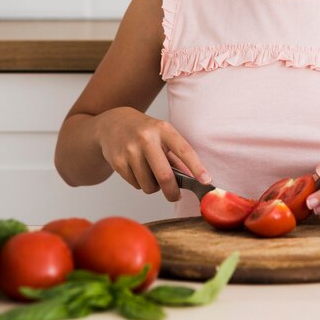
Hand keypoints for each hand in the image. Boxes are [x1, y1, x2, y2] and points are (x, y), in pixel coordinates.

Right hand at [96, 107, 210, 201]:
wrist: (113, 123)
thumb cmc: (145, 131)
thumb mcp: (163, 135)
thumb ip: (176, 156)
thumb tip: (191, 178)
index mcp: (163, 129)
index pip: (184, 150)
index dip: (197, 167)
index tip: (206, 181)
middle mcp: (146, 138)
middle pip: (164, 175)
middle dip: (172, 192)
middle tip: (175, 196)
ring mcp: (130, 150)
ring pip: (148, 185)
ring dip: (153, 186)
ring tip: (150, 173)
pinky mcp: (117, 161)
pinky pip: (135, 185)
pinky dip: (140, 183)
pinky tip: (137, 169)